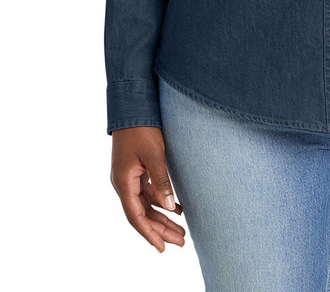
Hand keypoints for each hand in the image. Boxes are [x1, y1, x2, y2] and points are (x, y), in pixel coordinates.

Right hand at [111, 126, 185, 252]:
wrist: (132, 106)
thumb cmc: (141, 128)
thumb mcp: (154, 154)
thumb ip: (161, 181)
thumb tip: (170, 208)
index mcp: (123, 182)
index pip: (136, 216)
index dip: (149, 233)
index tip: (162, 248)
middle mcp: (123, 183)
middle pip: (142, 214)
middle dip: (160, 229)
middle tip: (180, 242)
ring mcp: (128, 177)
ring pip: (145, 205)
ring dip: (162, 217)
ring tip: (181, 231)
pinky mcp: (135, 170)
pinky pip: (147, 193)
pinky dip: (161, 202)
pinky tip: (177, 208)